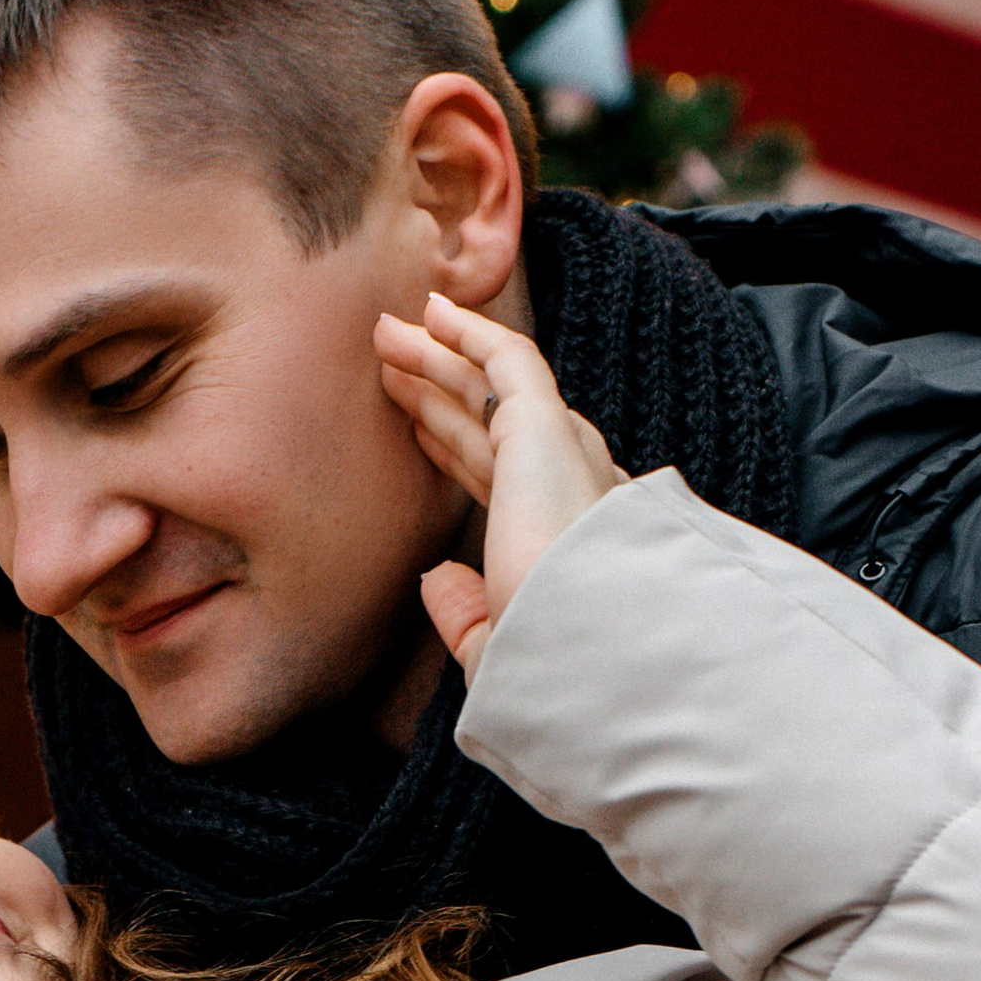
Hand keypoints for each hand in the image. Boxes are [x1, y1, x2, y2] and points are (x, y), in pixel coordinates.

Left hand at [374, 290, 624, 682]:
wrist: (591, 646)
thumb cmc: (555, 667)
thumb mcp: (498, 647)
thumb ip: (466, 616)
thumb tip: (436, 578)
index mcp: (556, 538)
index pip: (497, 479)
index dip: (454, 448)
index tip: (417, 430)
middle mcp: (566, 486)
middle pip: (486, 425)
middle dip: (438, 392)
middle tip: (391, 367)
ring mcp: (560, 452)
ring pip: (489, 388)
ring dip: (439, 357)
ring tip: (389, 334)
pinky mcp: (547, 427)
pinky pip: (508, 362)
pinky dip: (473, 333)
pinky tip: (435, 313)